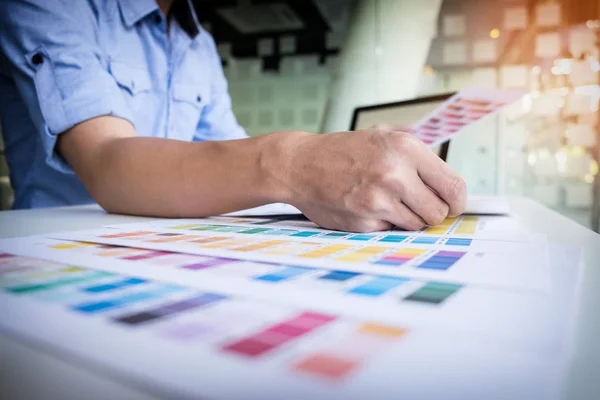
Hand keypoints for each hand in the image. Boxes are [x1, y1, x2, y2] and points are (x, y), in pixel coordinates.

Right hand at [275, 128, 466, 231]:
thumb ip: (417, 150)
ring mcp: (379, 200)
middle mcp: (395, 174)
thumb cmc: (343, 151)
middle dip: (430, 211)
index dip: (457, 201)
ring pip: (416, 224)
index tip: (452, 205)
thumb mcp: (382, 133)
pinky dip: (382, 222)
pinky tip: (365, 206)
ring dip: (406, 217)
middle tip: (414, 203)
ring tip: (384, 200)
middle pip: (438, 212)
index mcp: (406, 149)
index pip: (454, 187)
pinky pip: (390, 230)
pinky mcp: (364, 220)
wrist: (300, 165)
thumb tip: (448, 177)